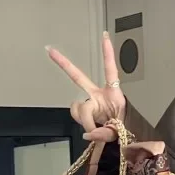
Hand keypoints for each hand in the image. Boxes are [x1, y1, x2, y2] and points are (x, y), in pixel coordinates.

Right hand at [45, 33, 163, 160]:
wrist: (120, 138)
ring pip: (77, 107)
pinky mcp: (83, 112)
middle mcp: (98, 94)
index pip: (110, 70)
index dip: (107, 53)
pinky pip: (76, 115)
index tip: (104, 36)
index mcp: (112, 94)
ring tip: (96, 128)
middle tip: (50, 50)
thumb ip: (105, 133)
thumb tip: (89, 133)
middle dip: (64, 63)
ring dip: (84, 119)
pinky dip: (82, 123)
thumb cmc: (123, 129)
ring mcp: (89, 102)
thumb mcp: (120, 130)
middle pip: (78, 77)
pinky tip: (91, 129)